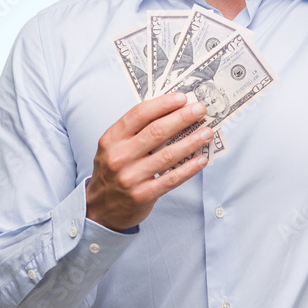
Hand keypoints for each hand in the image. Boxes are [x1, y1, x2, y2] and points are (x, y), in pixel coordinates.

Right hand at [85, 92, 212, 231]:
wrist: (100, 209)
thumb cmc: (114, 171)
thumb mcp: (114, 147)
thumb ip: (136, 131)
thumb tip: (173, 111)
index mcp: (112, 138)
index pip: (140, 114)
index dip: (163, 104)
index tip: (183, 98)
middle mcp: (119, 156)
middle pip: (157, 131)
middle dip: (182, 118)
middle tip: (200, 109)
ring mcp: (130, 177)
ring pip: (168, 155)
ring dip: (191, 142)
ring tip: (207, 133)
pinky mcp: (142, 195)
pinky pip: (171, 179)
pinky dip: (189, 168)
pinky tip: (202, 159)